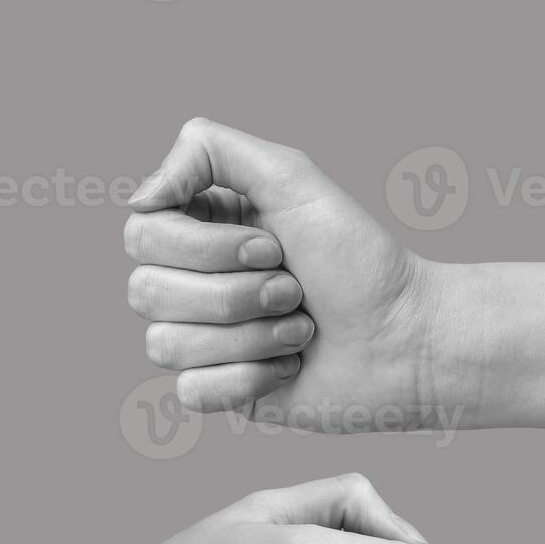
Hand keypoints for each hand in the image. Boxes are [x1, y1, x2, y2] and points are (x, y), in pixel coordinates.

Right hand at [124, 119, 437, 430]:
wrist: (406, 339)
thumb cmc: (360, 260)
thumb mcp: (291, 177)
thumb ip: (208, 151)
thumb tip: (138, 198)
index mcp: (203, 229)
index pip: (142, 235)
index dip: (203, 247)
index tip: (272, 246)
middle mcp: (194, 283)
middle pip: (146, 291)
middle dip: (235, 293)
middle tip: (295, 289)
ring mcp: (204, 341)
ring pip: (166, 345)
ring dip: (250, 335)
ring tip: (301, 330)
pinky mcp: (222, 391)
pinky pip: (191, 392)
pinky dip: (249, 379)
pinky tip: (289, 367)